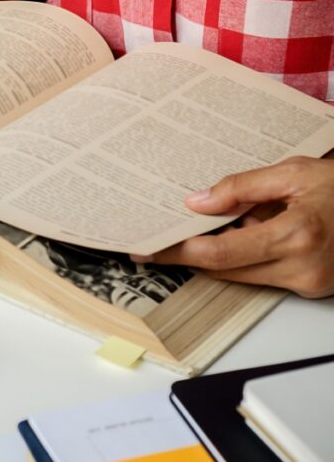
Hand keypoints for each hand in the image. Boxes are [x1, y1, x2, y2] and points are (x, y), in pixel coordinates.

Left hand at [133, 157, 333, 297]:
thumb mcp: (295, 172)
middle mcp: (302, 267)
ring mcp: (309, 283)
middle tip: (162, 239)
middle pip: (224, 270)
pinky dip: (248, 257)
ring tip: (213, 225)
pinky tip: (249, 232)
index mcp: (297, 235)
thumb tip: (197, 202)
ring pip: (241, 276)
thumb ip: (242, 187)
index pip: (218, 254)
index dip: (178, 253)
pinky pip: (263, 276)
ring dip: (221, 254)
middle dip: (192, 254)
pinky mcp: (312, 289)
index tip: (148, 250)